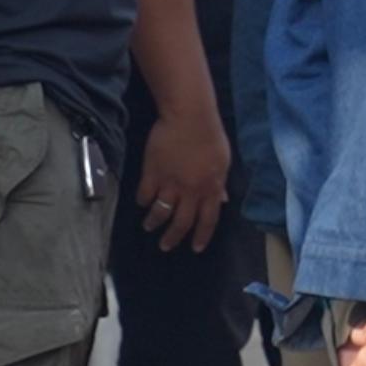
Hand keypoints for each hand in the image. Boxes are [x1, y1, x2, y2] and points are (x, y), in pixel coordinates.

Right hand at [136, 106, 231, 253]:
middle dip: (173, 238)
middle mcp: (191, 191)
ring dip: (154, 223)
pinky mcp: (152, 174)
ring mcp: (170, 184)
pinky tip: (141, 202)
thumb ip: (220, 183)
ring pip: (160, 213)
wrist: (189, 117)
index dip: (201, 236)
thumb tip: (222, 200)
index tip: (195, 248)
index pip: (208, 219)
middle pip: (181, 222)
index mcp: (211, 188)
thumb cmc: (210, 135)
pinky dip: (142, 201)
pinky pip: (145, 195)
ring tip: (149, 226)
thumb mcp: (223, 161)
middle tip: (165, 246)